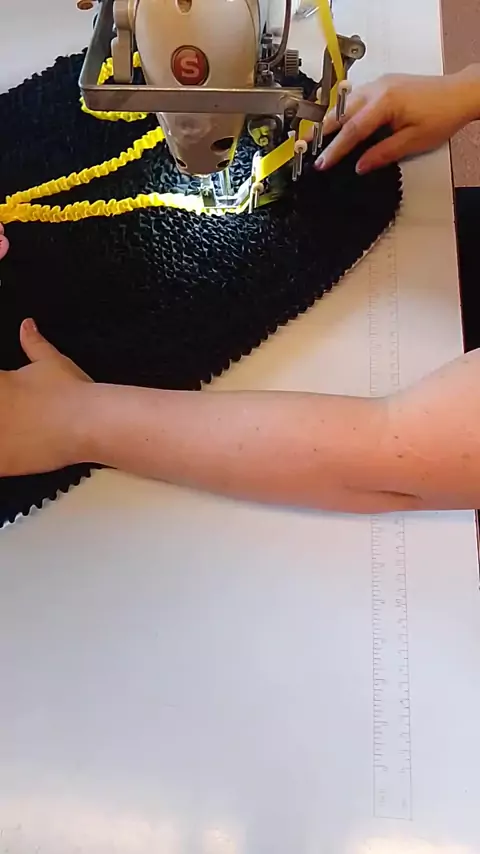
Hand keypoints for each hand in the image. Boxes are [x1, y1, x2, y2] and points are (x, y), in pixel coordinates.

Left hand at [0, 319, 91, 476]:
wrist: (90, 422)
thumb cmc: (72, 391)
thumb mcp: (52, 362)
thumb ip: (34, 343)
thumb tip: (26, 324)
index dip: (1, 399)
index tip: (6, 404)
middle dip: (0, 415)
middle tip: (13, 419)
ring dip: (2, 435)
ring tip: (15, 436)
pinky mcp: (3, 462)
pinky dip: (3, 463)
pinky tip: (13, 456)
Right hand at [314, 69, 479, 173]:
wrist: (460, 94)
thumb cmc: (442, 115)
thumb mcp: (413, 141)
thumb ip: (383, 153)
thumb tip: (360, 166)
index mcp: (384, 103)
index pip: (351, 131)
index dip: (334, 150)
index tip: (321, 163)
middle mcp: (378, 89)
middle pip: (340, 112)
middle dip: (321, 131)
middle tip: (304, 148)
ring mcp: (380, 84)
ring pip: (345, 104)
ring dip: (330, 121)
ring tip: (316, 139)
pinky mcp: (384, 85)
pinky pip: (356, 99)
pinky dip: (344, 113)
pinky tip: (339, 125)